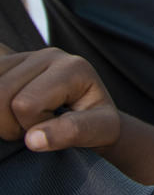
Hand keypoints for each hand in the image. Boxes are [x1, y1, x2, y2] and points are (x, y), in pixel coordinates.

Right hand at [0, 44, 118, 150]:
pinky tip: (9, 107)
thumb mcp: (101, 129)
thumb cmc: (98, 123)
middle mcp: (49, 55)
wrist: (93, 113)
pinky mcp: (10, 62)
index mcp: (72, 68)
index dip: (33, 126)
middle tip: (35, 126)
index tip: (54, 129)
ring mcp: (26, 56)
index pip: (26, 104)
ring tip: (24, 118)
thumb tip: (34, 139)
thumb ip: (72, 132)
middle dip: (10, 124)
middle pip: (0, 94)